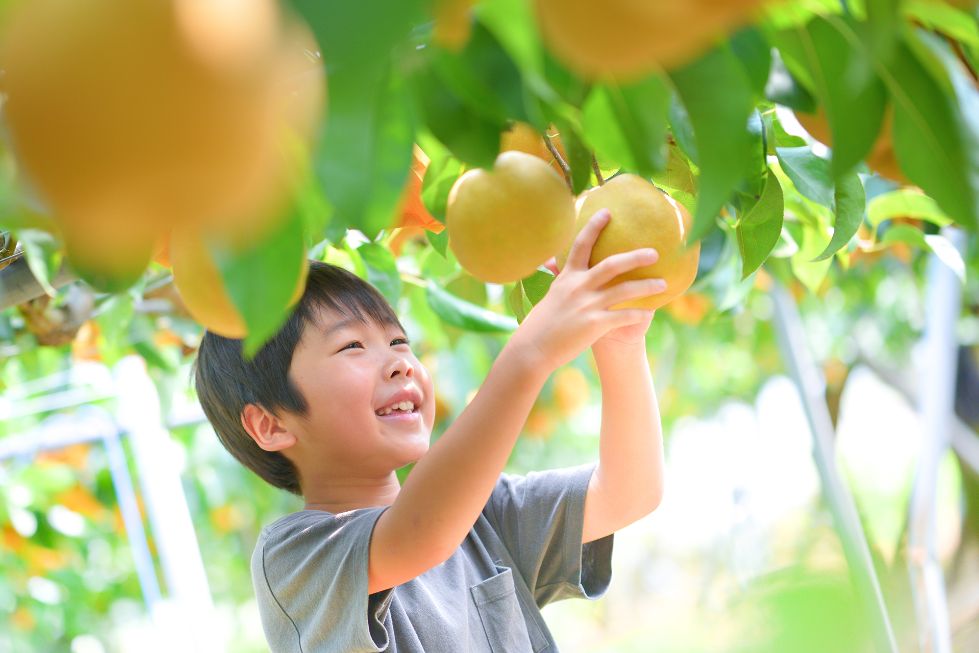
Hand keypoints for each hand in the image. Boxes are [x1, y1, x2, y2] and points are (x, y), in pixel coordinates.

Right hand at [507, 208, 662, 371]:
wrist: (533, 349)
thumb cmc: (541, 324)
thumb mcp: (550, 295)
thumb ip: (557, 277)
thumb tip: (550, 261)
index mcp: (567, 277)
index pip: (581, 245)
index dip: (594, 227)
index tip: (607, 212)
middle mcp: (578, 287)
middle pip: (612, 265)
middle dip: (635, 257)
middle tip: (655, 253)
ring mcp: (587, 305)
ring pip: (624, 290)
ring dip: (646, 286)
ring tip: (663, 284)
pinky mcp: (594, 324)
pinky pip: (623, 316)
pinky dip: (638, 314)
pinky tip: (649, 313)